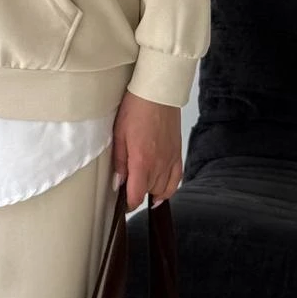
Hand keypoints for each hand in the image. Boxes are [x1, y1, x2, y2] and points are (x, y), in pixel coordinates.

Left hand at [111, 91, 181, 212]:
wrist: (157, 93)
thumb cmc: (136, 109)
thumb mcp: (119, 134)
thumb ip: (119, 162)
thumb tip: (118, 183)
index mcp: (142, 161)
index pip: (137, 196)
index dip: (129, 204)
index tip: (123, 203)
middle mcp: (159, 165)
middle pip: (148, 192)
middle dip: (137, 191)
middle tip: (128, 182)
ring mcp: (170, 160)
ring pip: (162, 190)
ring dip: (151, 190)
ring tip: (142, 183)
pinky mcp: (178, 154)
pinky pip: (176, 181)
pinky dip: (169, 189)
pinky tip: (161, 191)